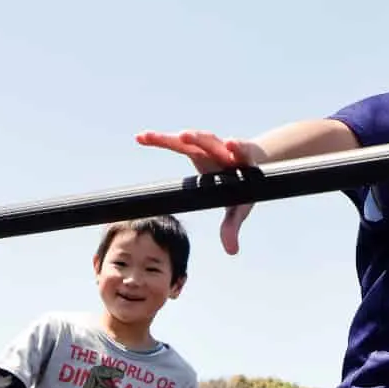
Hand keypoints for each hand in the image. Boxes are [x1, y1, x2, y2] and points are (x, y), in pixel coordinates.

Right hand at [136, 130, 265, 254]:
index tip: (232, 143)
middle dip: (198, 139)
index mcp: (240, 161)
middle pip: (210, 141)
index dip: (236, 147)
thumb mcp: (240, 207)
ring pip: (189, 139)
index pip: (240, 151)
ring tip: (149, 137)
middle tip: (184, 136)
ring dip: (170, 138)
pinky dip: (159, 139)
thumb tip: (232, 251)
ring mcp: (207, 145)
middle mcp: (222, 149)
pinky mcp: (195, 145)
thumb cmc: (245, 187)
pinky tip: (141, 138)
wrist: (247, 161)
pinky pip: (176, 141)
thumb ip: (233, 227)